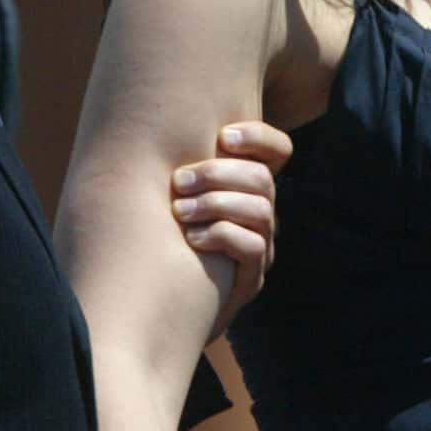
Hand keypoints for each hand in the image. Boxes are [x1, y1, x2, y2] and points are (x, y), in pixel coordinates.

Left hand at [172, 120, 294, 337]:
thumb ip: (176, 167)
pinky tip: (190, 240)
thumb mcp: (168, 196)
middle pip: (262, 178)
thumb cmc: (156, 240)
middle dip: (218, 174)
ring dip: (215, 205)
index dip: (258, 137)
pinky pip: (252, 247)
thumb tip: (152, 121)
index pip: (278, 151)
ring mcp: (259, 248)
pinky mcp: (249, 280)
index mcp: (246, 188)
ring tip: (178, 212)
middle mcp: (260, 215)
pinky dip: (220, 236)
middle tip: (179, 182)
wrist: (155, 309)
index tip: (220, 137)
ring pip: (260, 210)